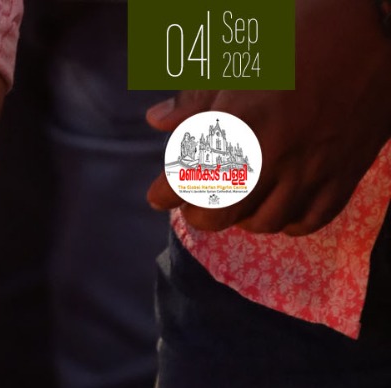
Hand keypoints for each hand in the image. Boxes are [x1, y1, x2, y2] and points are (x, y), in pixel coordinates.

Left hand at [146, 0, 390, 234]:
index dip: (166, 194)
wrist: (380, 25)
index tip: (157, 196)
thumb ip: (197, 99)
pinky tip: (280, 205)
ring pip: (264, 223)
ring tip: (239, 200)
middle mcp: (276, 153)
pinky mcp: (346, 173)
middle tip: (195, 201)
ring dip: (244, 216)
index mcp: (243, 122)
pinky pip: (310, 220)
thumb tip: (157, 120)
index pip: (188, 181)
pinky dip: (289, 221)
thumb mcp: (241, 58)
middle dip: (200, 211)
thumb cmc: (303, 32)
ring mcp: (314, 168)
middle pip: (220, 214)